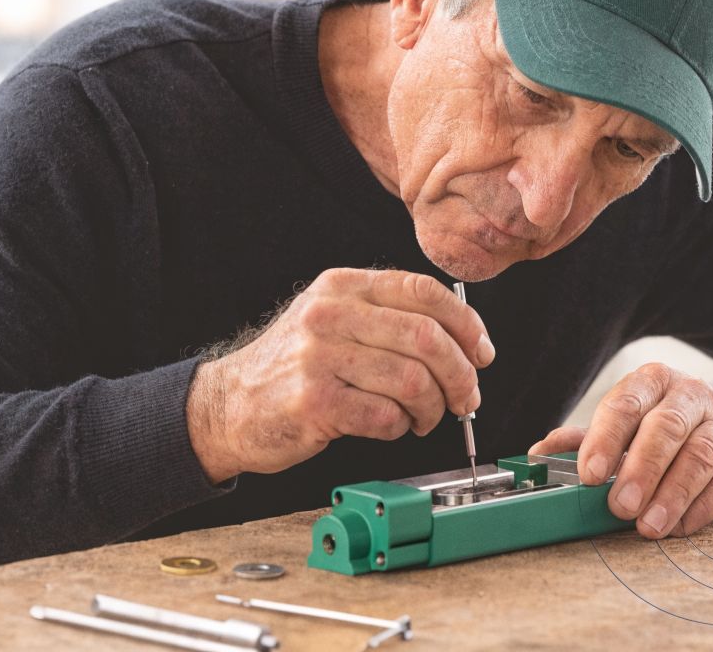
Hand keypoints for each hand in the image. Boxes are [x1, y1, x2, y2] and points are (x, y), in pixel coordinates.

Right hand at [187, 268, 494, 482]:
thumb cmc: (296, 366)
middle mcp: (331, 314)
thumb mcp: (336, 320)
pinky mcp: (314, 402)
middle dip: (461, 375)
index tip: (483, 353)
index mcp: (345, 286)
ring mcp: (320, 357)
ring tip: (425, 417)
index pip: (425, 292)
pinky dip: (401, 426)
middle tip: (468, 398)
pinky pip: (386, 416)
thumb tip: (467, 341)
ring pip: (413, 380)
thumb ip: (392, 317)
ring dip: (433, 408)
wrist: (229, 406)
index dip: (466, 325)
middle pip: (427, 338)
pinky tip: (392, 426)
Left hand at [529, 363, 712, 538]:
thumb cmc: (672, 429)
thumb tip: (539, 453)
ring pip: (700, 456)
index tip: (589, 475)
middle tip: (619, 506)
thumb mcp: (629, 423)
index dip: (605, 439)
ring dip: (672, 494)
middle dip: (641, 470)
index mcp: (654, 382)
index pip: (627, 404)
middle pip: (666, 428)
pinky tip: (680, 527)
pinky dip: (703, 507)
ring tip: (648, 526)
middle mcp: (692, 396)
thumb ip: (586, 438)